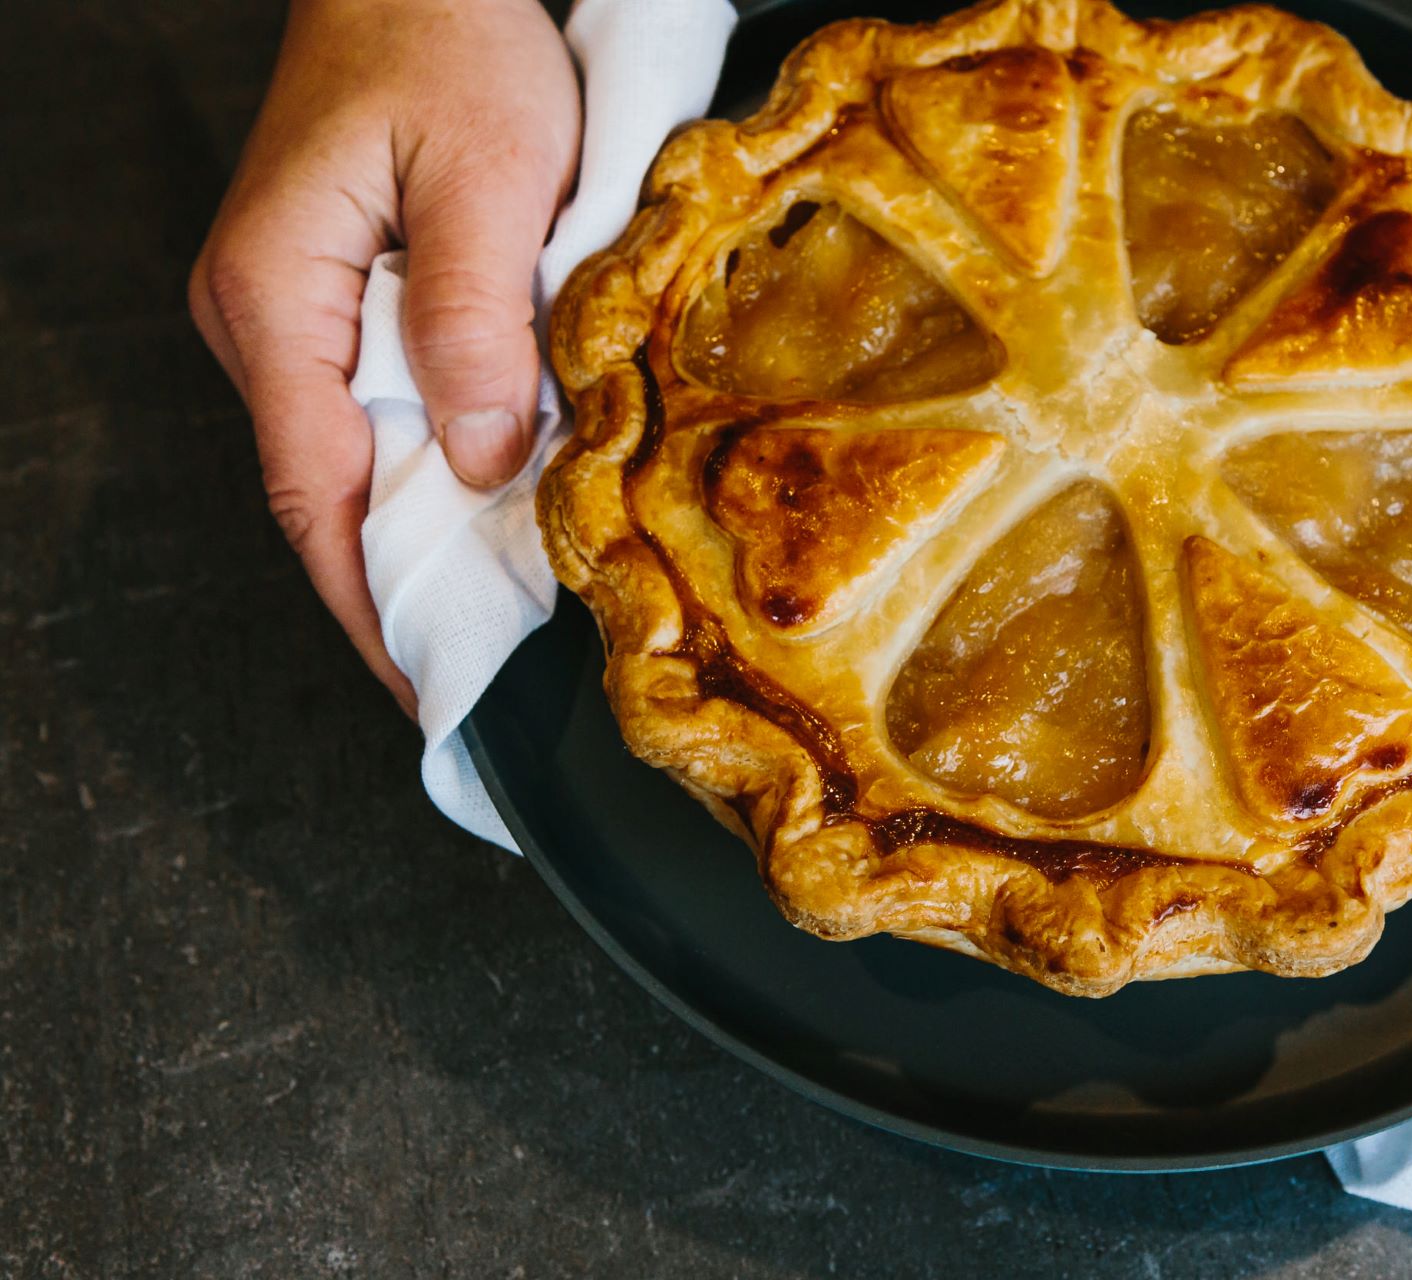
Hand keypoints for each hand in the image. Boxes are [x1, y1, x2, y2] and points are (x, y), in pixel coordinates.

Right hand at [189, 0, 580, 713]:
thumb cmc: (448, 38)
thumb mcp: (488, 178)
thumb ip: (478, 322)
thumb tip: (484, 461)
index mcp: (276, 297)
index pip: (316, 493)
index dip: (373, 601)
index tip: (426, 687)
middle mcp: (264, 315)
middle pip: (329, 487)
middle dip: (401, 583)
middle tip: (480, 666)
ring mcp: (292, 307)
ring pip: (357, 450)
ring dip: (424, 525)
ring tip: (496, 606)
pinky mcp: (336, 292)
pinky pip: (378, 404)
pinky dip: (434, 460)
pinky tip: (491, 496)